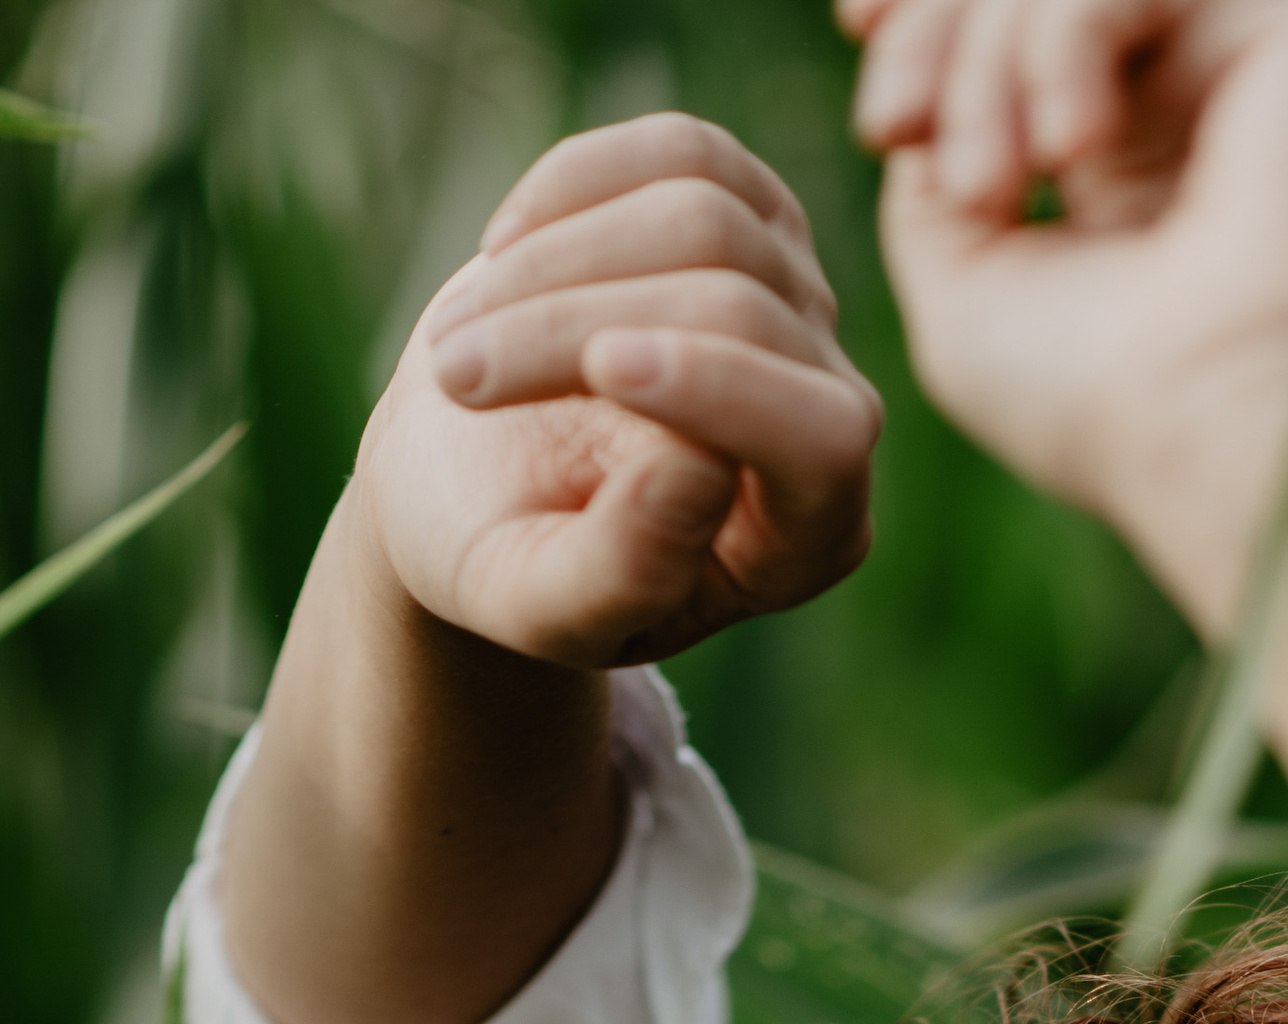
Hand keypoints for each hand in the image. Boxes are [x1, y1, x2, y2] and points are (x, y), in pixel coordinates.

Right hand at [359, 112, 881, 667]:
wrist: (475, 486)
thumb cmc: (511, 563)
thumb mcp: (538, 607)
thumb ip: (622, 574)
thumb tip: (703, 467)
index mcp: (808, 539)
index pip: (822, 440)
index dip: (724, 388)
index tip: (601, 367)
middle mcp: (831, 411)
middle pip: (741, 309)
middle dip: (580, 328)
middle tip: (457, 376)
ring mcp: (797, 301)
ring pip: (705, 215)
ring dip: (554, 263)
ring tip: (459, 340)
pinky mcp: (747, 213)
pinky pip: (679, 152)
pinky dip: (573, 185)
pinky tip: (503, 253)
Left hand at [844, 0, 1287, 630]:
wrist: (1221, 430)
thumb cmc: (1098, 403)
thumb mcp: (962, 293)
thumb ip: (930, 177)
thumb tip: (928, 97)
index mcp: (1119, 156)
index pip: (1015, 26)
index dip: (930, 13)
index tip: (862, 45)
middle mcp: (1186, 97)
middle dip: (937, 27)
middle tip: (895, 124)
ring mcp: (1244, 56)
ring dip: (990, 60)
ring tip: (988, 186)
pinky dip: (1066, 39)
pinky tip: (1072, 149)